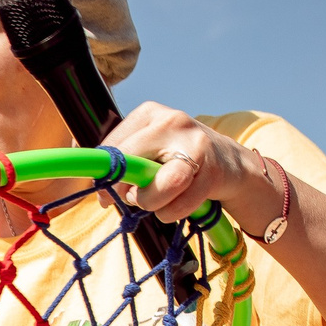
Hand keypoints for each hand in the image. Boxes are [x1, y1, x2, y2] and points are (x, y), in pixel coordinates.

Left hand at [106, 103, 279, 231]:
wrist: (229, 162)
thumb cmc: (177, 159)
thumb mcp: (146, 150)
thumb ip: (120, 162)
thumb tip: (95, 184)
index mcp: (149, 113)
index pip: (113, 149)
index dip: (104, 177)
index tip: (104, 194)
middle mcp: (173, 121)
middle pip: (131, 165)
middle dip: (124, 191)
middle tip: (132, 197)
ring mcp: (196, 144)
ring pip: (161, 186)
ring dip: (150, 202)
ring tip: (155, 199)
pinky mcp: (213, 171)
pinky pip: (179, 205)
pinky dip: (170, 212)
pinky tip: (175, 203)